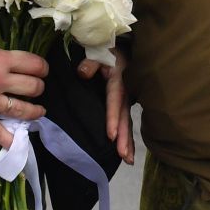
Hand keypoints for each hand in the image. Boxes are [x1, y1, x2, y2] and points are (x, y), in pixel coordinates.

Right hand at [0, 36, 47, 147]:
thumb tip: (11, 66)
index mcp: (1, 60)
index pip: (33, 64)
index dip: (43, 67)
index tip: (43, 70)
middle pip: (31, 87)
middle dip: (39, 87)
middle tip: (37, 88)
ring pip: (20, 110)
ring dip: (34, 111)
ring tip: (38, 112)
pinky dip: (8, 140)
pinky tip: (18, 143)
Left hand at [77, 49, 135, 163]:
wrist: (120, 49)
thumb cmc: (106, 51)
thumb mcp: (98, 51)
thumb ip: (90, 61)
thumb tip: (82, 73)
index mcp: (118, 79)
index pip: (115, 100)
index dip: (113, 117)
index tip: (111, 135)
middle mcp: (125, 93)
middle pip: (124, 117)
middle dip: (124, 137)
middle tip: (123, 155)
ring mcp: (126, 100)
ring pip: (127, 123)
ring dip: (128, 142)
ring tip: (128, 160)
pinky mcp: (124, 106)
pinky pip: (126, 123)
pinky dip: (128, 139)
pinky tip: (127, 155)